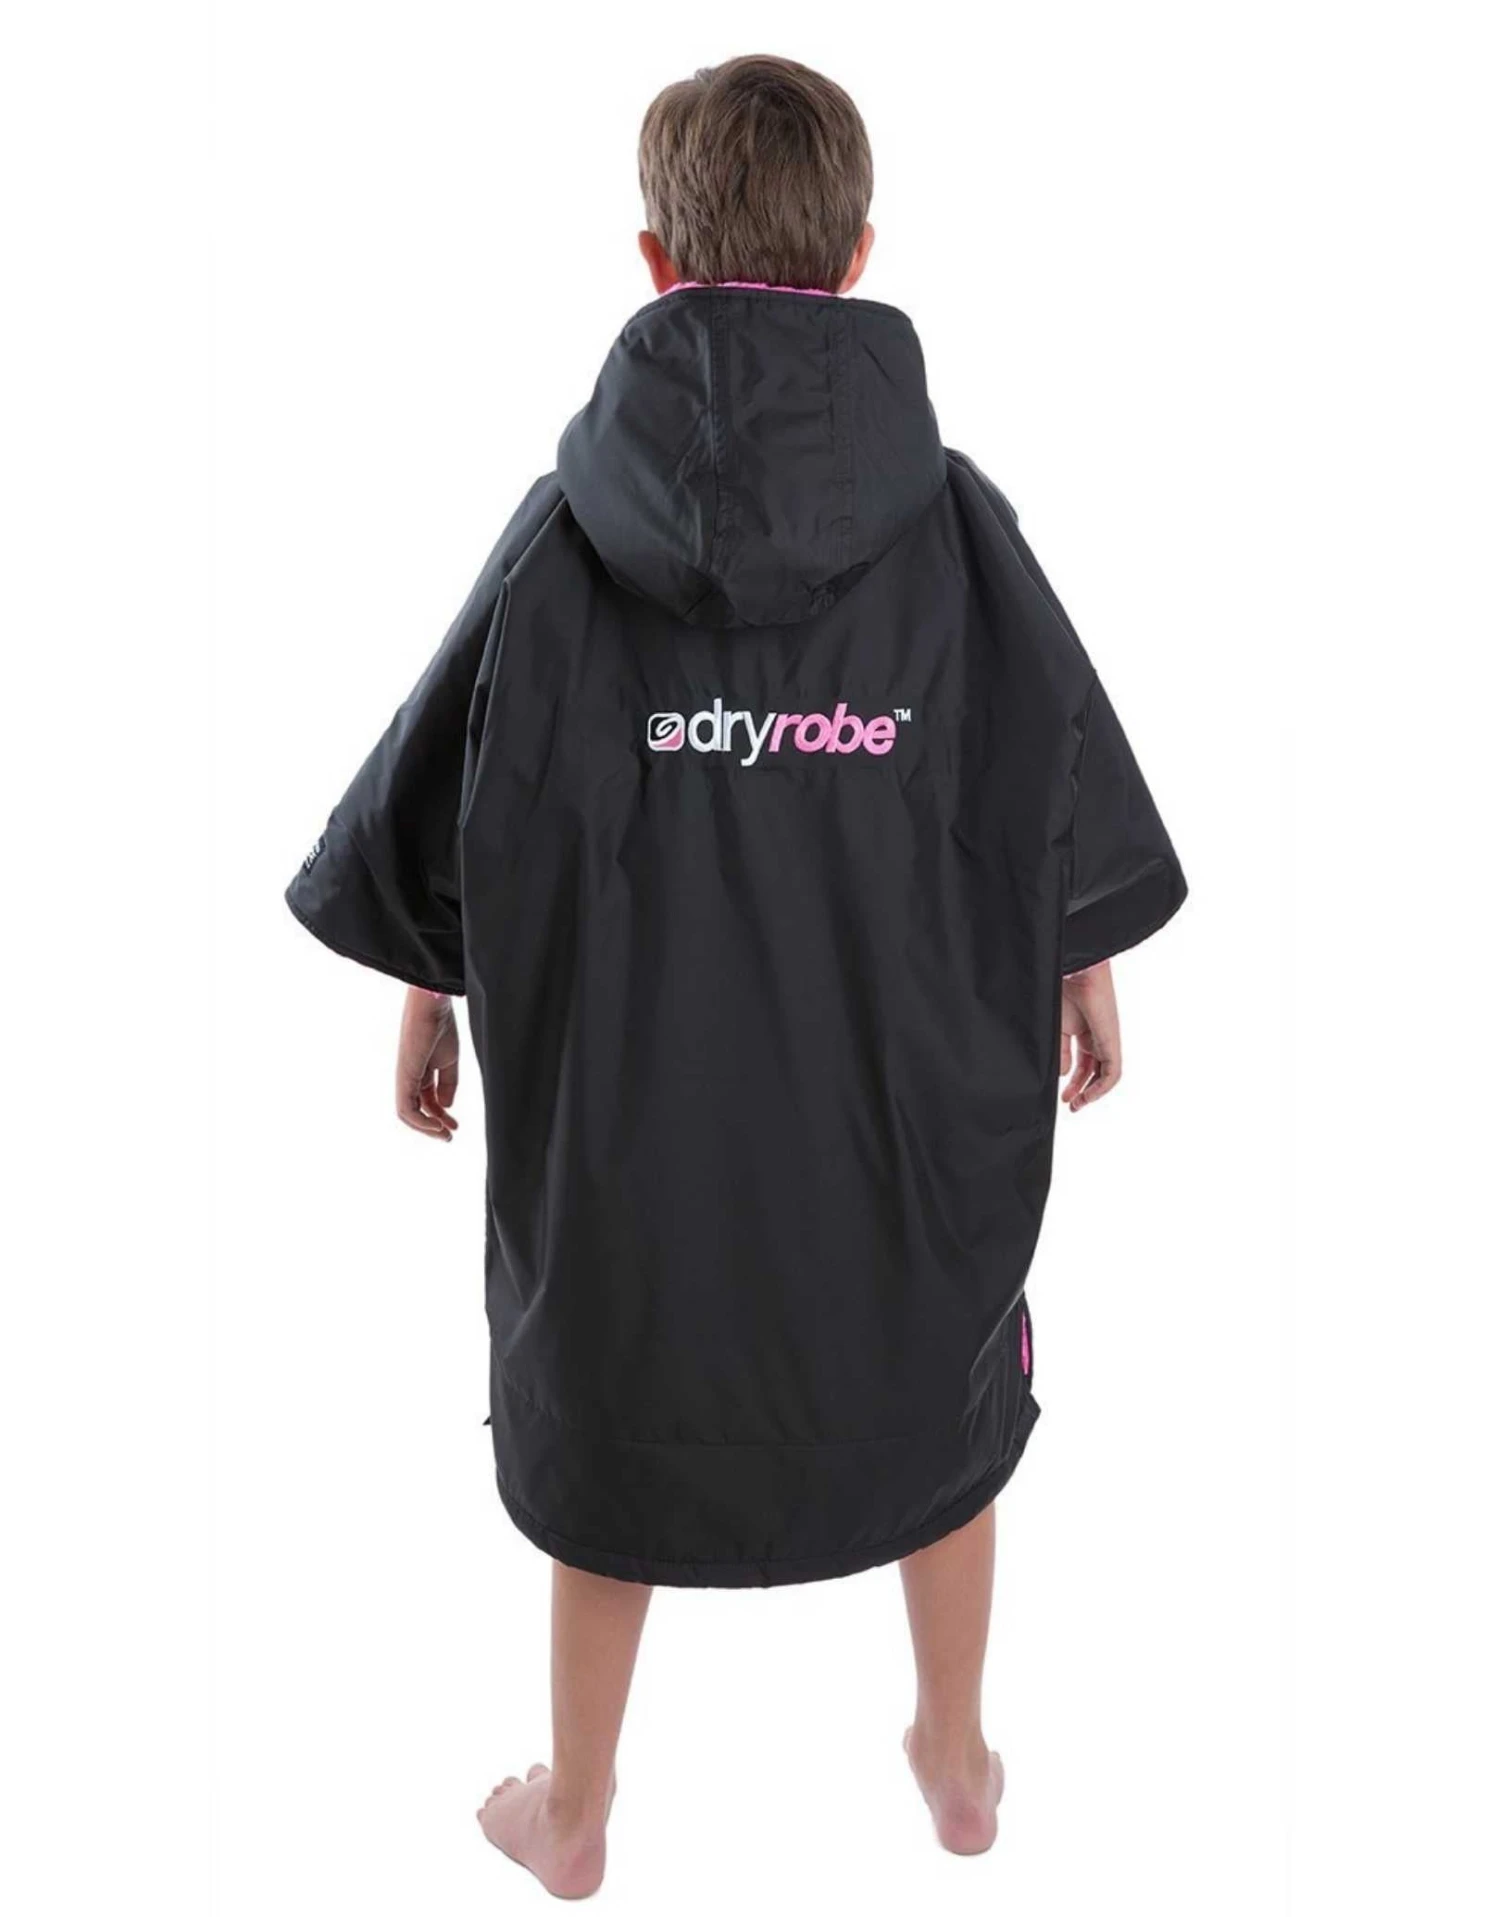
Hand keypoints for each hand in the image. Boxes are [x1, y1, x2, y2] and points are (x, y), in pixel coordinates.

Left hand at [396, 988, 459, 1139]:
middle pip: (416, 1110)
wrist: (433, 1007)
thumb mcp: (450, 1061)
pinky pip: (405, 1108)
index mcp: (421, 1072)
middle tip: (449, 1136)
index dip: (441, 1116)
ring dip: (425, 1128)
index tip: (456, 1126)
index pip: (427, 1101)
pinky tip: (437, 1125)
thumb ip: (448, 1084)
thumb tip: (447, 1106)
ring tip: (444, 1135)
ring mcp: (404, 1078)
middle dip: (432, 1127)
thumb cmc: (442, 1027)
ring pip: (407, 1114)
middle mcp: (409, 1077)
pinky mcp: (403, 1078)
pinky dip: (419, 1121)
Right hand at [1059, 960, 1120, 1111]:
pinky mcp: (1111, 1040)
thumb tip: (1063, 1073)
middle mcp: (1094, 1035)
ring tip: (1077, 1104)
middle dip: (1081, 1090)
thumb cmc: (1061, 987)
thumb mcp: (1055, 1027)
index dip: (1072, 1081)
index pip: (1080, 1061)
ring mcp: (1105, 1038)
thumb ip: (1059, 1051)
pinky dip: (1102, 1087)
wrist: (1073, 969)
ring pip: (1104, 1074)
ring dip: (1091, 1092)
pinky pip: (1113, 1071)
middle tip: (1070, 1105)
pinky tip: (1087, 1096)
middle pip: (1092, 1070)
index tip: (1061, 1096)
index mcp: (1079, 1028)